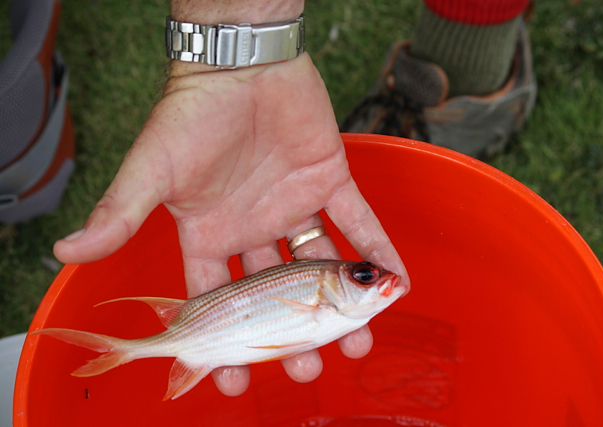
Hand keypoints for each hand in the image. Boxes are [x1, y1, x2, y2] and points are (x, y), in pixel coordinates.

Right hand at [53, 53, 408, 395]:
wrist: (239, 63)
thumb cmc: (191, 115)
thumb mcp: (152, 170)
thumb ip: (119, 214)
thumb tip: (64, 251)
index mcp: (210, 234)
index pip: (214, 301)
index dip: (224, 343)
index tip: (236, 383)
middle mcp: (253, 227)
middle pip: (276, 294)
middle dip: (293, 333)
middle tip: (311, 368)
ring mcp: (294, 206)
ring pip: (321, 265)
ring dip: (342, 302)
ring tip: (357, 342)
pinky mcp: (329, 179)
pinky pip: (359, 221)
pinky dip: (378, 249)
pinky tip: (396, 281)